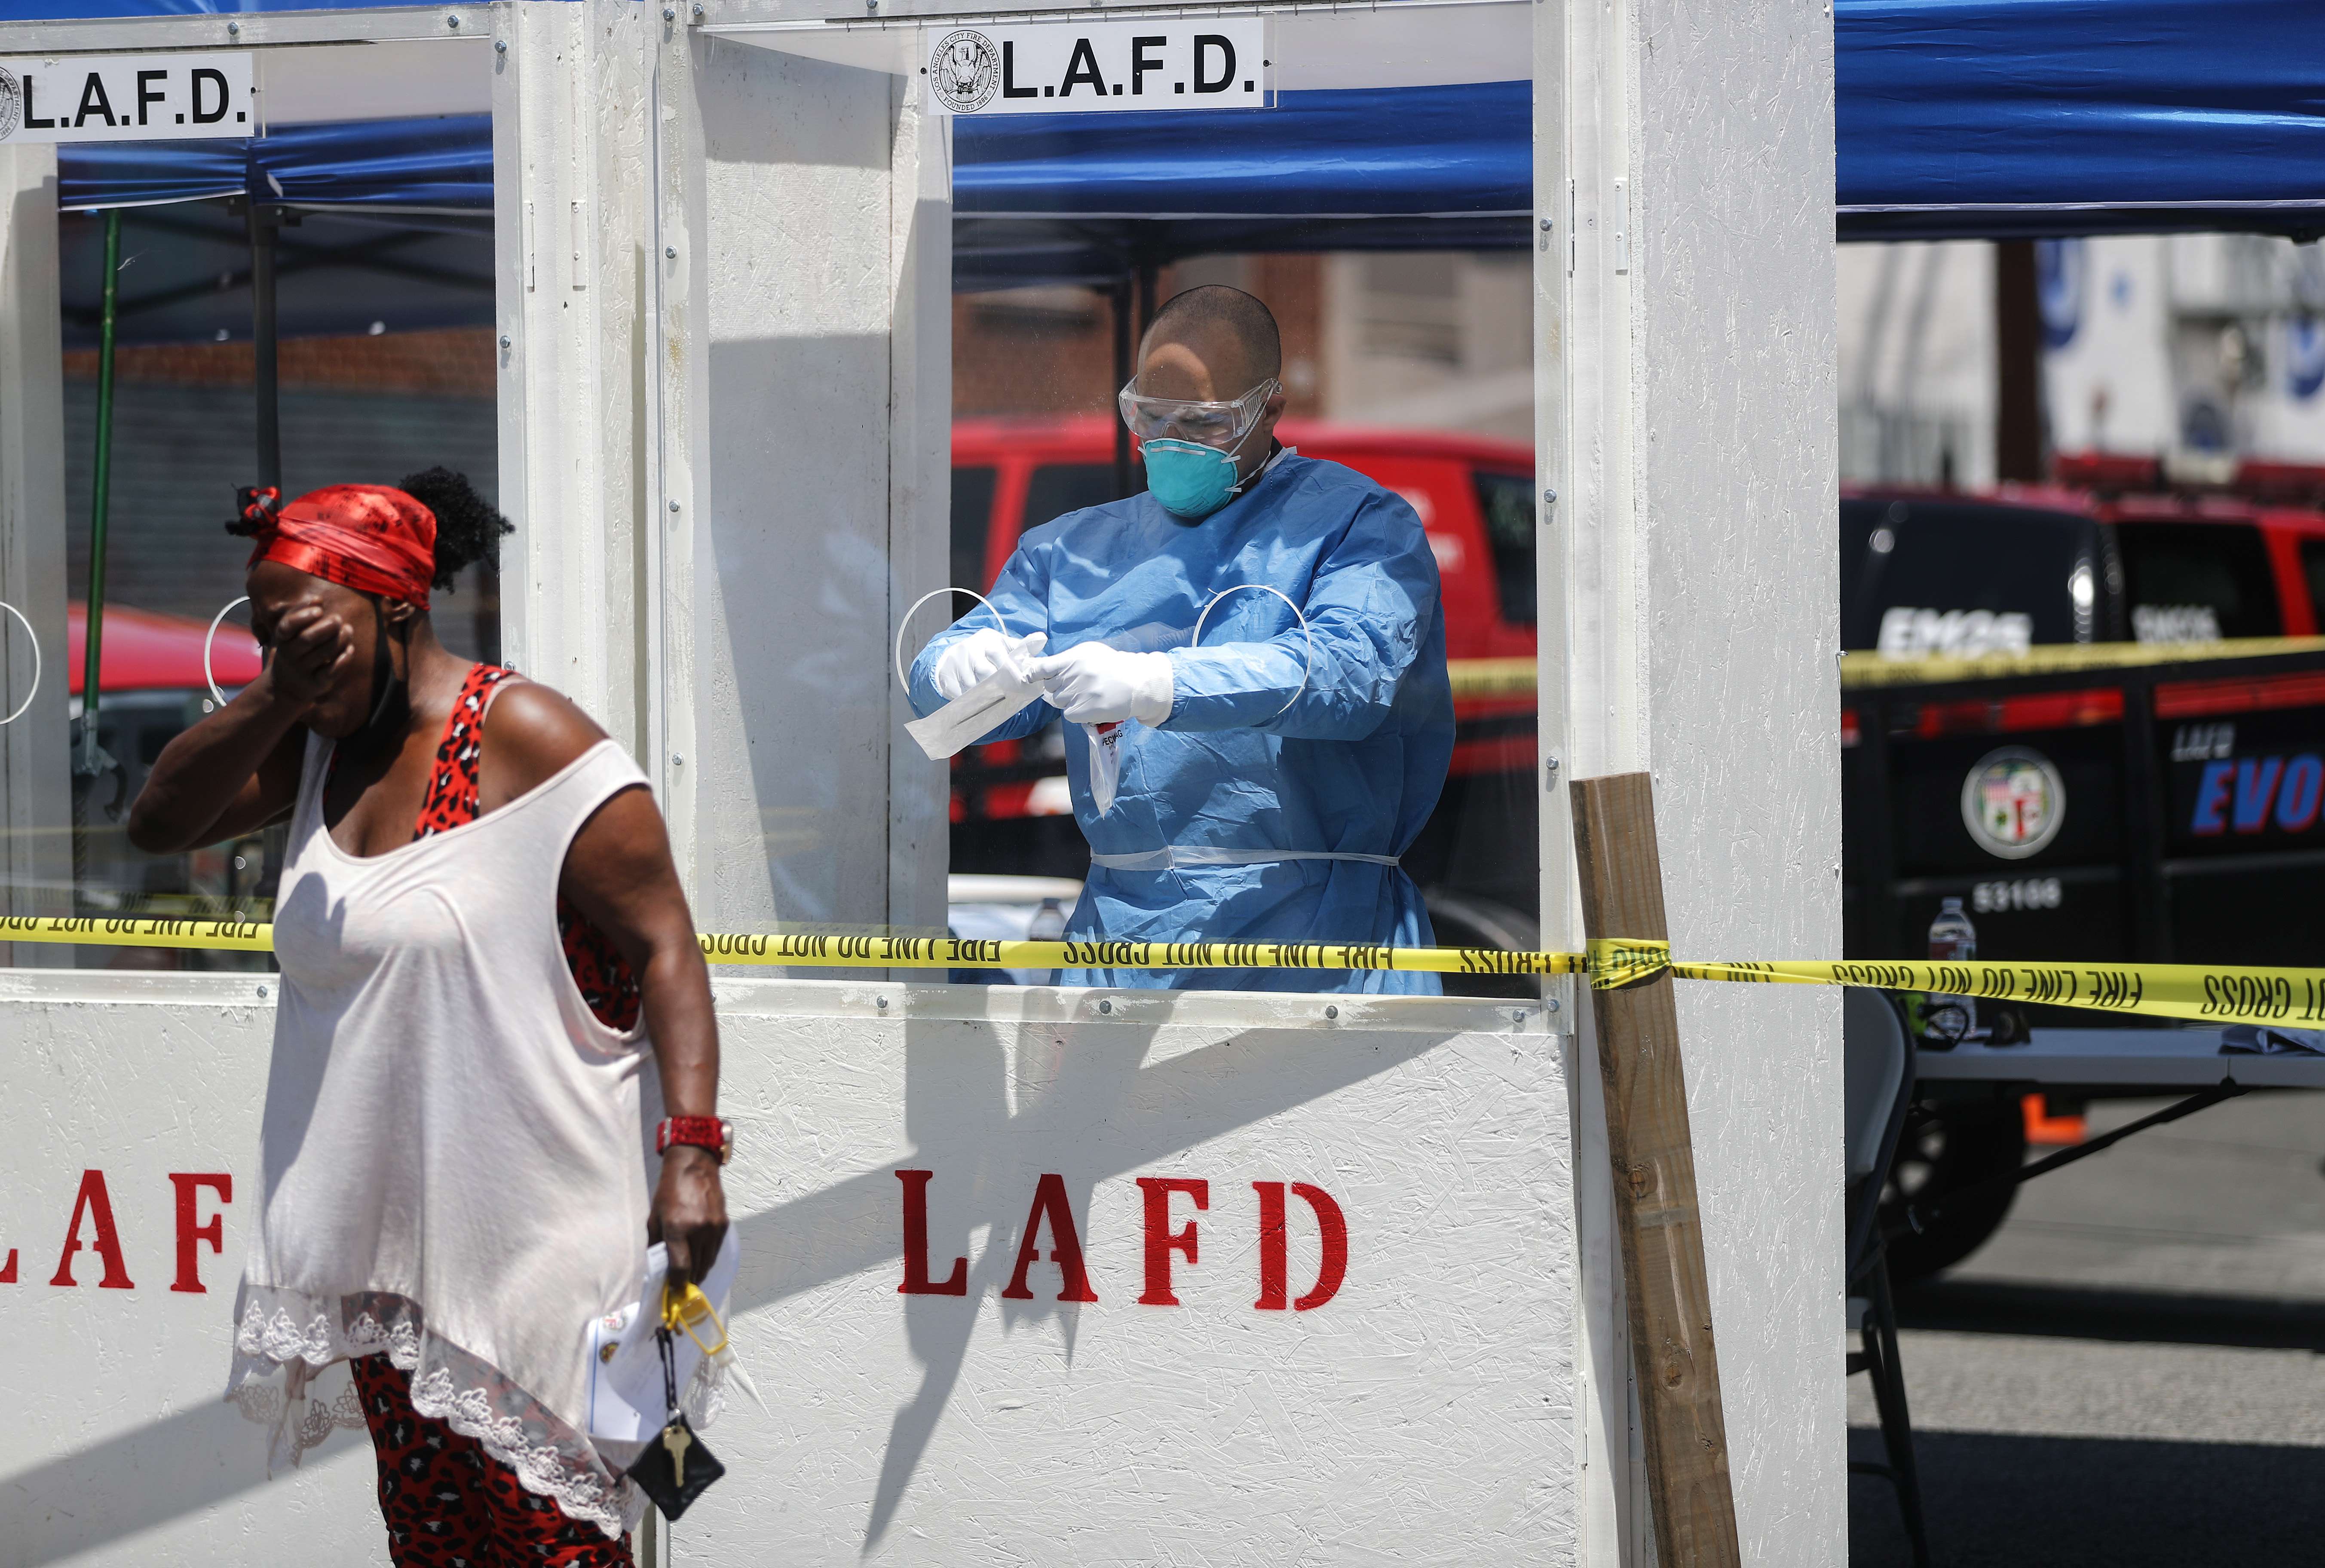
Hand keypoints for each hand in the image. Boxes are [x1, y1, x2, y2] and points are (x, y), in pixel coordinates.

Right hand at [261, 604, 354, 714]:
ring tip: (348, 629)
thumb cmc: (294, 650)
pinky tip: (350, 648)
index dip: (302, 616)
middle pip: (307, 639)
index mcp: (282, 640)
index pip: (287, 626)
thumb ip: (301, 614)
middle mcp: (290, 656)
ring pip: (323, 655)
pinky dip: (343, 659)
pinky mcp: (316, 684)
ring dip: (339, 640)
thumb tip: (317, 599)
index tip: (319, 610)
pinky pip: (331, 672)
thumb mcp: (291, 633)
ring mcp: (302, 671)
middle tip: (338, 619)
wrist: (286, 686)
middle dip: (325, 627)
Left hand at [647, 1144, 729, 1287]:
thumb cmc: (668, 1193)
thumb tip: (659, 1269)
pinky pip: (715, 1250)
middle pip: (696, 1269)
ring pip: (708, 1262)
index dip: (678, 1285)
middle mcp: (698, 1230)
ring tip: (691, 1275)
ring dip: (699, 1272)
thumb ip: (656, 1245)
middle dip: (688, 1281)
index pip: (681, 1268)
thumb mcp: (654, 1218)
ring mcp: (713, 1228)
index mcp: (676, 1228)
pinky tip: (700, 1258)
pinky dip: (707, 1258)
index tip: (674, 1291)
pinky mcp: (723, 1225)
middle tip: (681, 1287)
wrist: (693, 1167)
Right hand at [929, 629, 1046, 700]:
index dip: (1013, 675)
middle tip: (1007, 697)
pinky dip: (968, 700)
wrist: (954, 656)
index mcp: (987, 640)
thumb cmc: (985, 653)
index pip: (1003, 659)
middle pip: (987, 674)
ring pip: (973, 686)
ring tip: (992, 700)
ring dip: (984, 696)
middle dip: (998, 687)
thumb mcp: (1003, 645)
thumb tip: (1042, 639)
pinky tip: (975, 700)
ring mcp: (956, 662)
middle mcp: (970, 648)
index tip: (1020, 686)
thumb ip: (1023, 646)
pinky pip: (959, 693)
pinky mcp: (945, 675)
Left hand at [1030, 642, 1173, 725]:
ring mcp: (1080, 694)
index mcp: (1073, 659)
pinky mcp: (1085, 711)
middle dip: (1058, 687)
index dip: (1033, 674)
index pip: (1042, 668)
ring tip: (1086, 695)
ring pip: (1058, 701)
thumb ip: (1067, 659)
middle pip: (1049, 687)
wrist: (1137, 683)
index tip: (1031, 677)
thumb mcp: (1089, 653)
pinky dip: (1076, 712)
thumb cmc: (1112, 666)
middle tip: (1076, 685)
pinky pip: (1068, 714)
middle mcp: (1074, 676)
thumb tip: (1042, 668)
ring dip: (1068, 700)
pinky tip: (1089, 705)